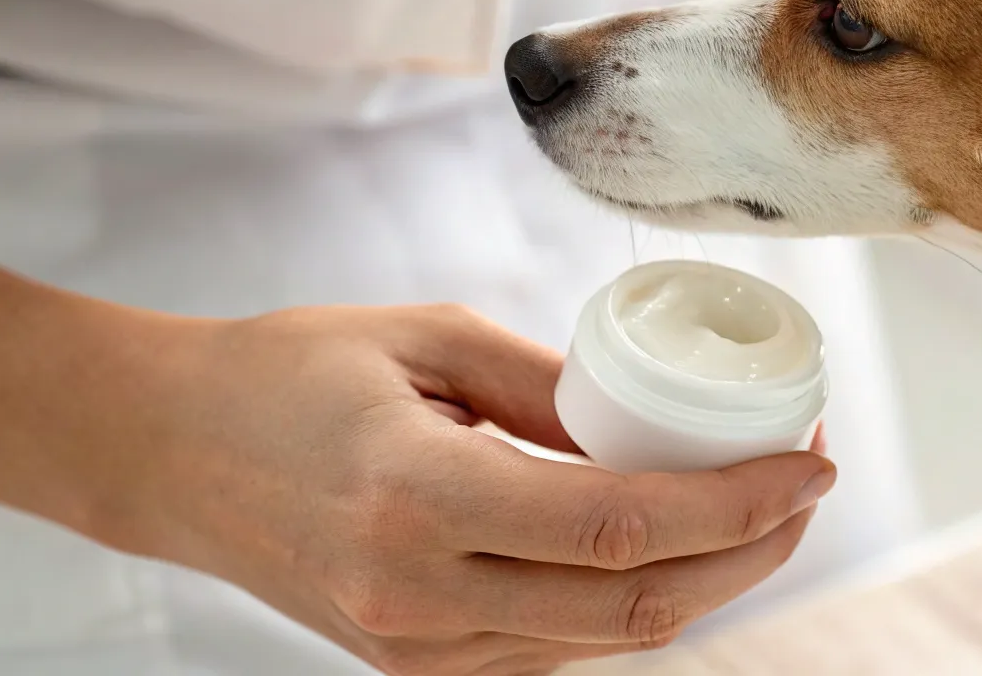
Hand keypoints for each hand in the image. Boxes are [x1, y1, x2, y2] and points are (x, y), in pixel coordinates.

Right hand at [36, 294, 832, 674]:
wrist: (170, 453)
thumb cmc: (290, 374)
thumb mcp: (429, 339)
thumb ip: (553, 386)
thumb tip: (665, 420)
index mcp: (419, 500)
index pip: (623, 527)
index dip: (740, 505)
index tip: (811, 461)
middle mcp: (418, 596)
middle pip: (638, 603)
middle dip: (752, 553)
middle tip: (806, 485)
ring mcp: (414, 646)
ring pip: (608, 637)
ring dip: (706, 582)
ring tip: (760, 507)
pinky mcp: (415, 663)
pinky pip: (558, 645)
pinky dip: (634, 600)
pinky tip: (677, 544)